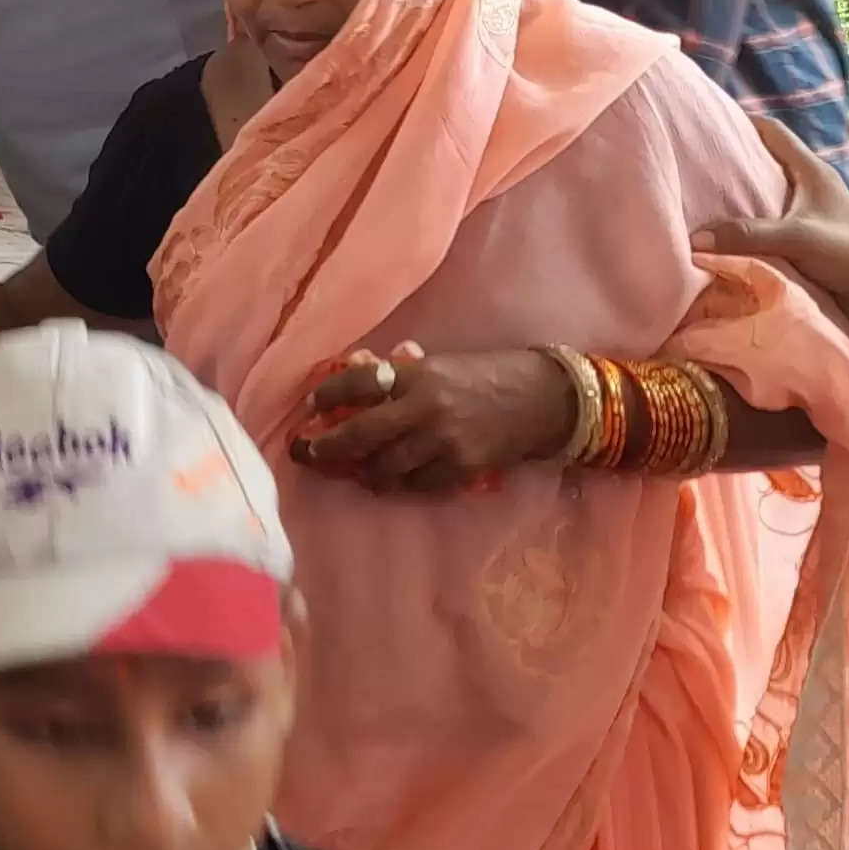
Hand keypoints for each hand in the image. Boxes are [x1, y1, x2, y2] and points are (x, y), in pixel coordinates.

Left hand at [292, 341, 578, 496]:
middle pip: (361, 433)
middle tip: (306, 453)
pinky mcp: (462, 469)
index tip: (311, 406)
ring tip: (351, 470)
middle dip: (326, 447)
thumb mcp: (441, 364)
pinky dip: (398, 485)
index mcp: (418, 375)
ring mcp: (444, 442)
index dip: (328, 395)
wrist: (542, 399)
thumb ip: (400, 372)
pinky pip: (417, 485)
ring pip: (385, 466)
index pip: (358, 382)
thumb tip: (357, 367)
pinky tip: (389, 481)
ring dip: (361, 471)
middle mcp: (426, 408)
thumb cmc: (486, 375)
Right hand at [694, 114, 848, 337]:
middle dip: (731, 159)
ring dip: (737, 195)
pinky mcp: (803, 238)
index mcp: (811, 171)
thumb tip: (696, 238)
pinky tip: (722, 232)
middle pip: (764, 161)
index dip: (742, 121)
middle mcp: (807, 187)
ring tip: (699, 195)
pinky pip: (766, 223)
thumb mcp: (798, 238)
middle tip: (693, 160)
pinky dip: (745, 224)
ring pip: (763, 194)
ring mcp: (806, 213)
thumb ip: (748, 235)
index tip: (709, 119)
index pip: (773, 132)